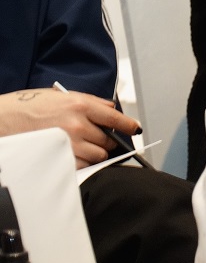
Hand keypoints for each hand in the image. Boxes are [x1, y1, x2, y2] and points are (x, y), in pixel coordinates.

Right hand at [0, 89, 137, 167]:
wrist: (1, 120)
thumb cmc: (27, 107)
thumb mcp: (59, 96)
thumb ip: (89, 102)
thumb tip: (111, 108)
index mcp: (79, 105)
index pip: (115, 118)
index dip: (128, 125)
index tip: (134, 129)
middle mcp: (77, 124)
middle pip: (108, 140)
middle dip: (105, 141)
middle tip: (95, 138)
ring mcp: (69, 143)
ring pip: (98, 155)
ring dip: (94, 153)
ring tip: (80, 146)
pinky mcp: (60, 159)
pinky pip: (83, 166)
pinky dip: (82, 163)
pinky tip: (72, 155)